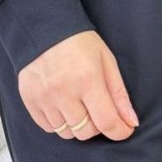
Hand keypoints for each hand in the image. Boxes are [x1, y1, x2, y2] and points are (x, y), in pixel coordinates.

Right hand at [18, 30, 139, 140]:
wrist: (44, 29)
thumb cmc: (79, 43)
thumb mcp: (106, 62)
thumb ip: (119, 94)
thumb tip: (131, 122)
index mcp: (87, 80)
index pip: (106, 121)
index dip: (119, 131)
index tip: (123, 129)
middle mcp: (64, 92)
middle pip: (86, 132)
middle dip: (97, 125)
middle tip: (96, 108)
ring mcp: (44, 98)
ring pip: (67, 132)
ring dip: (77, 125)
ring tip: (77, 104)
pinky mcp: (30, 101)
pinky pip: (49, 128)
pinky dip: (59, 122)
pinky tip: (62, 105)